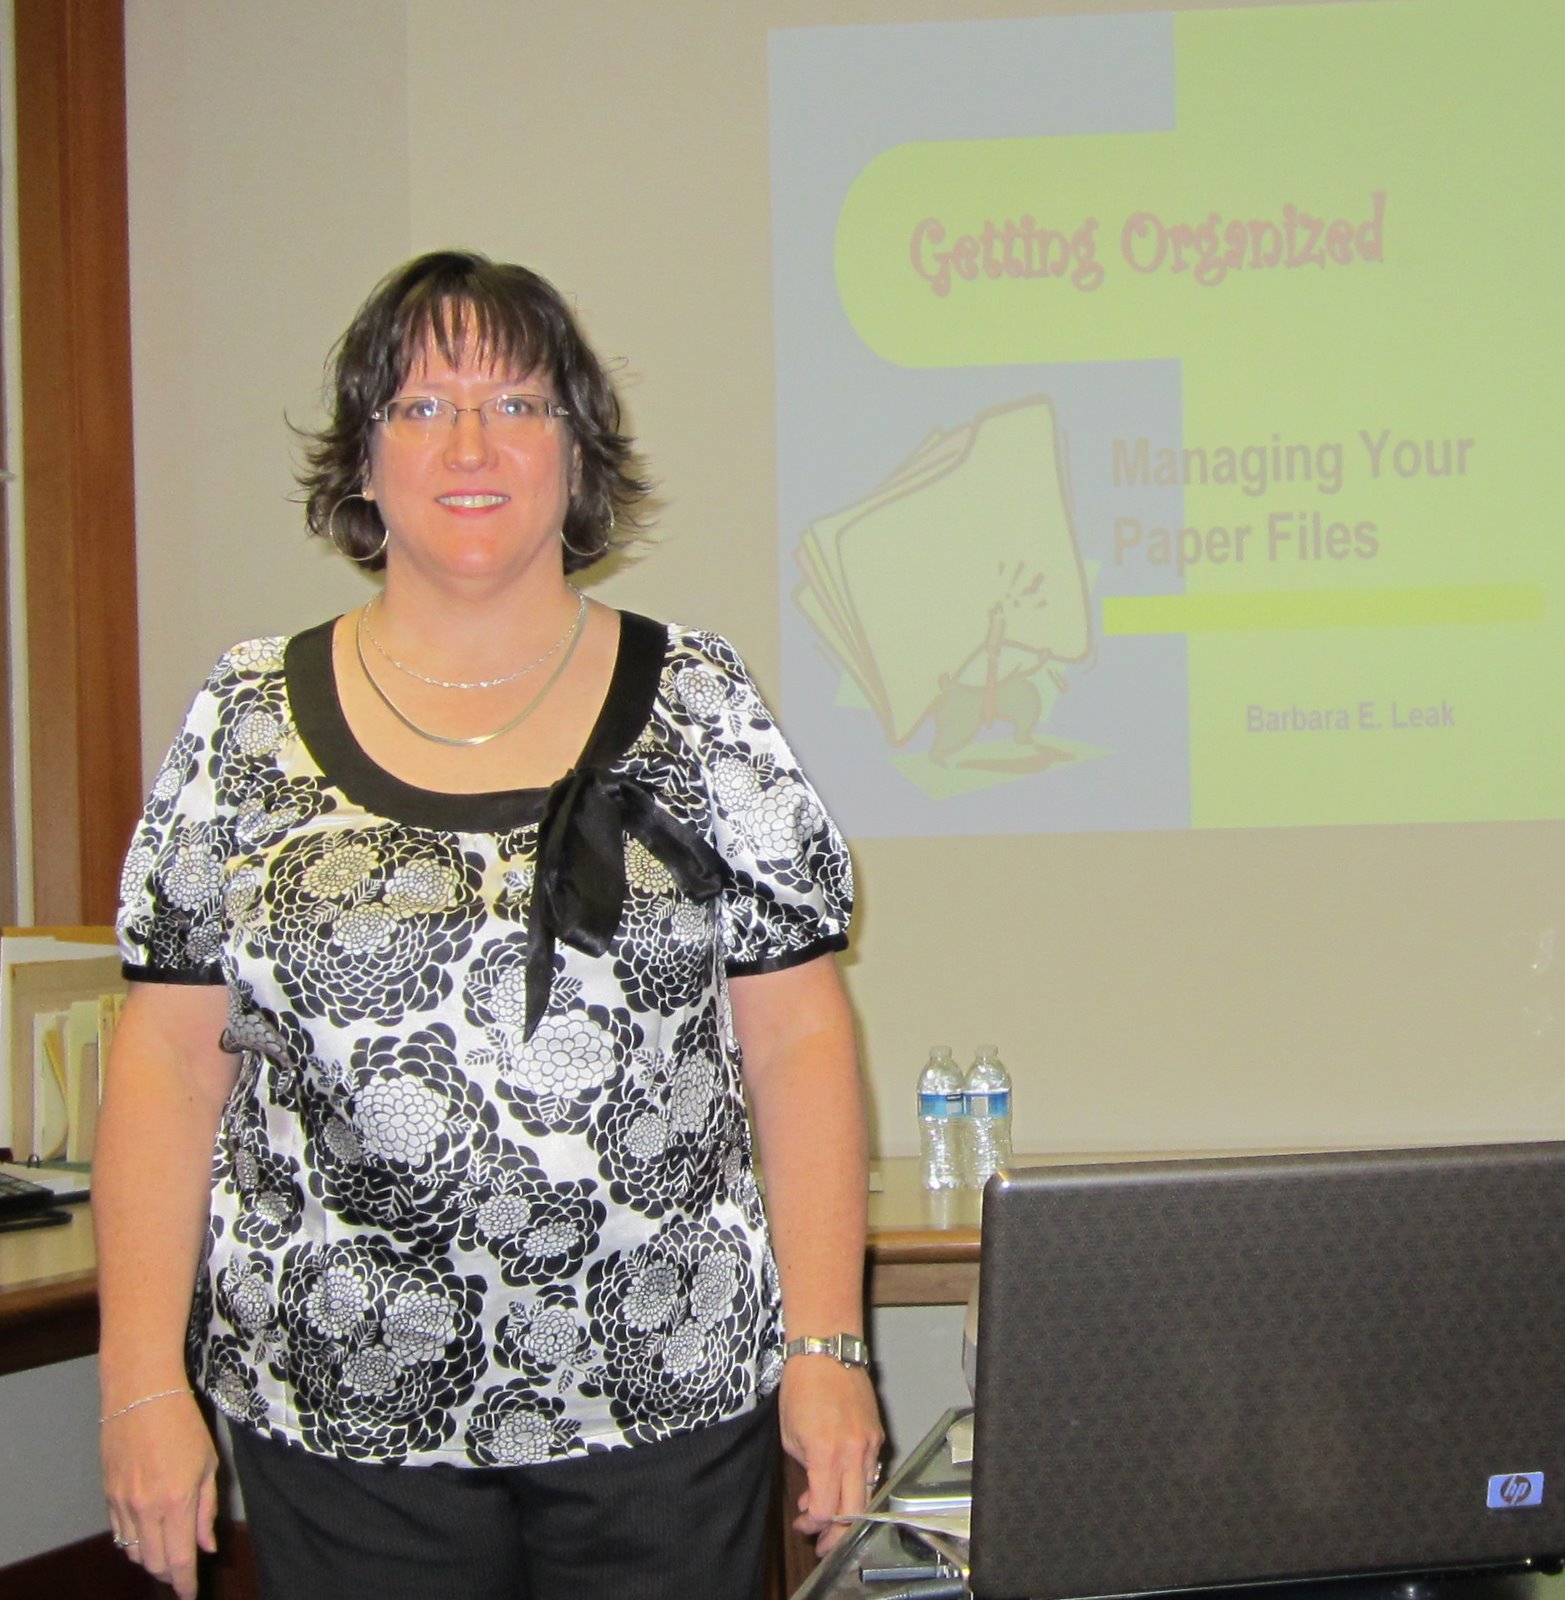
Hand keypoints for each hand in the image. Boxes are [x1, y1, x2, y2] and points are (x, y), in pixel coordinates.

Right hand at [101, 1393, 219, 1599]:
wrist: (142, 1396)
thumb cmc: (183, 1424)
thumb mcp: (208, 1463)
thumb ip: (206, 1509)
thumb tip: (206, 1546)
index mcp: (177, 1501)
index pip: (179, 1559)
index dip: (185, 1583)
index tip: (191, 1594)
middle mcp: (146, 1508)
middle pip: (153, 1564)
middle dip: (169, 1575)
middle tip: (182, 1572)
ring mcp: (122, 1504)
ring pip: (133, 1552)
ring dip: (151, 1559)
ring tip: (166, 1551)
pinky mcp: (107, 1496)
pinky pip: (118, 1534)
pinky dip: (133, 1542)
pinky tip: (146, 1534)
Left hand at [779, 1355, 884, 1555]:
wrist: (827, 1352)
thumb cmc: (801, 1388)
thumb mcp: (790, 1435)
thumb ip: (806, 1471)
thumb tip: (814, 1498)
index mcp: (826, 1453)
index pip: (828, 1510)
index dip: (813, 1525)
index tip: (803, 1523)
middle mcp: (854, 1452)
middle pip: (854, 1512)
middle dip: (837, 1534)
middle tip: (823, 1543)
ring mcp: (870, 1444)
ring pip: (867, 1495)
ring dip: (849, 1511)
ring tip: (830, 1516)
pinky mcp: (878, 1436)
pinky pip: (872, 1472)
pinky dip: (857, 1485)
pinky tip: (840, 1484)